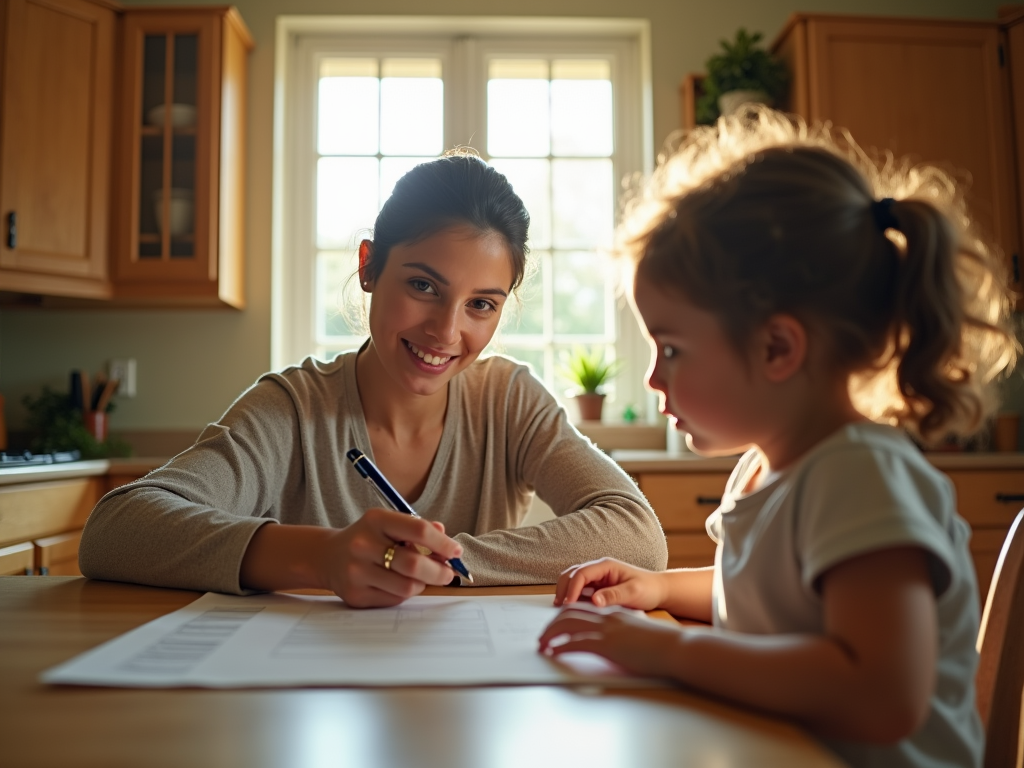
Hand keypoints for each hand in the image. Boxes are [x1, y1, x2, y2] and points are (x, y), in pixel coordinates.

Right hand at [322, 508, 460, 607]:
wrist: (329, 556)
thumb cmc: (369, 538)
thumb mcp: (390, 524)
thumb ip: (418, 528)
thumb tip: (446, 537)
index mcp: (376, 520)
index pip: (418, 530)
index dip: (443, 543)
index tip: (456, 552)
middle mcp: (363, 544)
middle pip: (414, 564)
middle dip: (439, 571)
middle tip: (449, 574)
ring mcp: (357, 571)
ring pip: (407, 586)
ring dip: (422, 584)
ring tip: (422, 578)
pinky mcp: (355, 594)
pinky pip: (394, 599)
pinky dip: (405, 593)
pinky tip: (400, 584)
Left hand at [538, 604, 683, 677]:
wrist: (676, 648)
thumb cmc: (663, 644)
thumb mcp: (638, 632)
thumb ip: (624, 630)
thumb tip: (616, 639)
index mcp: (614, 612)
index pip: (582, 607)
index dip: (565, 615)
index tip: (555, 626)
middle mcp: (608, 616)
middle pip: (570, 612)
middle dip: (552, 624)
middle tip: (542, 637)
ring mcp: (607, 629)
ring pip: (568, 624)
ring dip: (551, 634)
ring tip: (542, 645)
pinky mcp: (608, 644)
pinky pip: (576, 643)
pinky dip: (562, 647)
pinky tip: (554, 653)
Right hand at [554, 557, 667, 609]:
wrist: (658, 591)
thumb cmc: (648, 589)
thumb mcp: (633, 593)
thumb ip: (614, 595)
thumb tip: (594, 601)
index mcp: (606, 566)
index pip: (581, 573)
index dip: (572, 588)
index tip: (568, 605)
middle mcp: (598, 569)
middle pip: (571, 574)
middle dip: (563, 589)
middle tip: (560, 608)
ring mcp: (596, 577)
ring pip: (572, 580)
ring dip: (565, 592)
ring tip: (561, 609)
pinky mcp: (597, 587)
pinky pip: (579, 589)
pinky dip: (571, 597)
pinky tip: (571, 610)